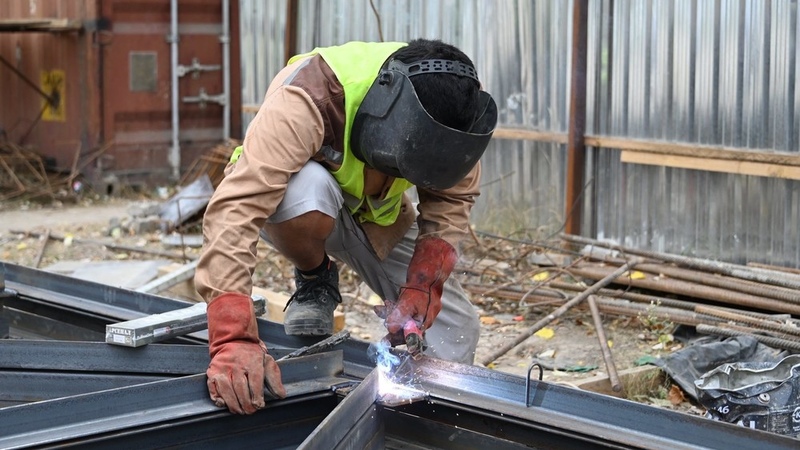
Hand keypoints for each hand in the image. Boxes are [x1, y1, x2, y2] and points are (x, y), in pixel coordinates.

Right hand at [206, 293, 285, 413]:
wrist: (233, 339)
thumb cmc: (252, 354)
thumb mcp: (267, 362)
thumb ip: (274, 379)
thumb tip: (281, 395)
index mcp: (252, 362)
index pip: (255, 382)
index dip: (257, 396)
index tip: (259, 405)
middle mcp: (237, 365)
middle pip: (241, 388)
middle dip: (246, 403)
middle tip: (250, 411)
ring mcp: (223, 368)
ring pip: (227, 390)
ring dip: (233, 404)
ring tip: (239, 411)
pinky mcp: (212, 371)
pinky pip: (213, 387)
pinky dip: (217, 397)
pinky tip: (223, 403)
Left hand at [377, 237, 457, 339]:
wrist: (429, 273)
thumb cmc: (419, 288)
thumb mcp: (406, 302)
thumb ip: (399, 316)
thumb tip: (391, 329)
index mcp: (423, 322)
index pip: (410, 339)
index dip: (398, 340)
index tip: (386, 342)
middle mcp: (424, 320)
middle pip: (406, 329)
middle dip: (392, 326)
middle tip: (381, 327)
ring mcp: (423, 312)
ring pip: (404, 318)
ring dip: (391, 314)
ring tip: (379, 309)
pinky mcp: (420, 305)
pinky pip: (406, 310)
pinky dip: (396, 308)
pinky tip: (386, 303)